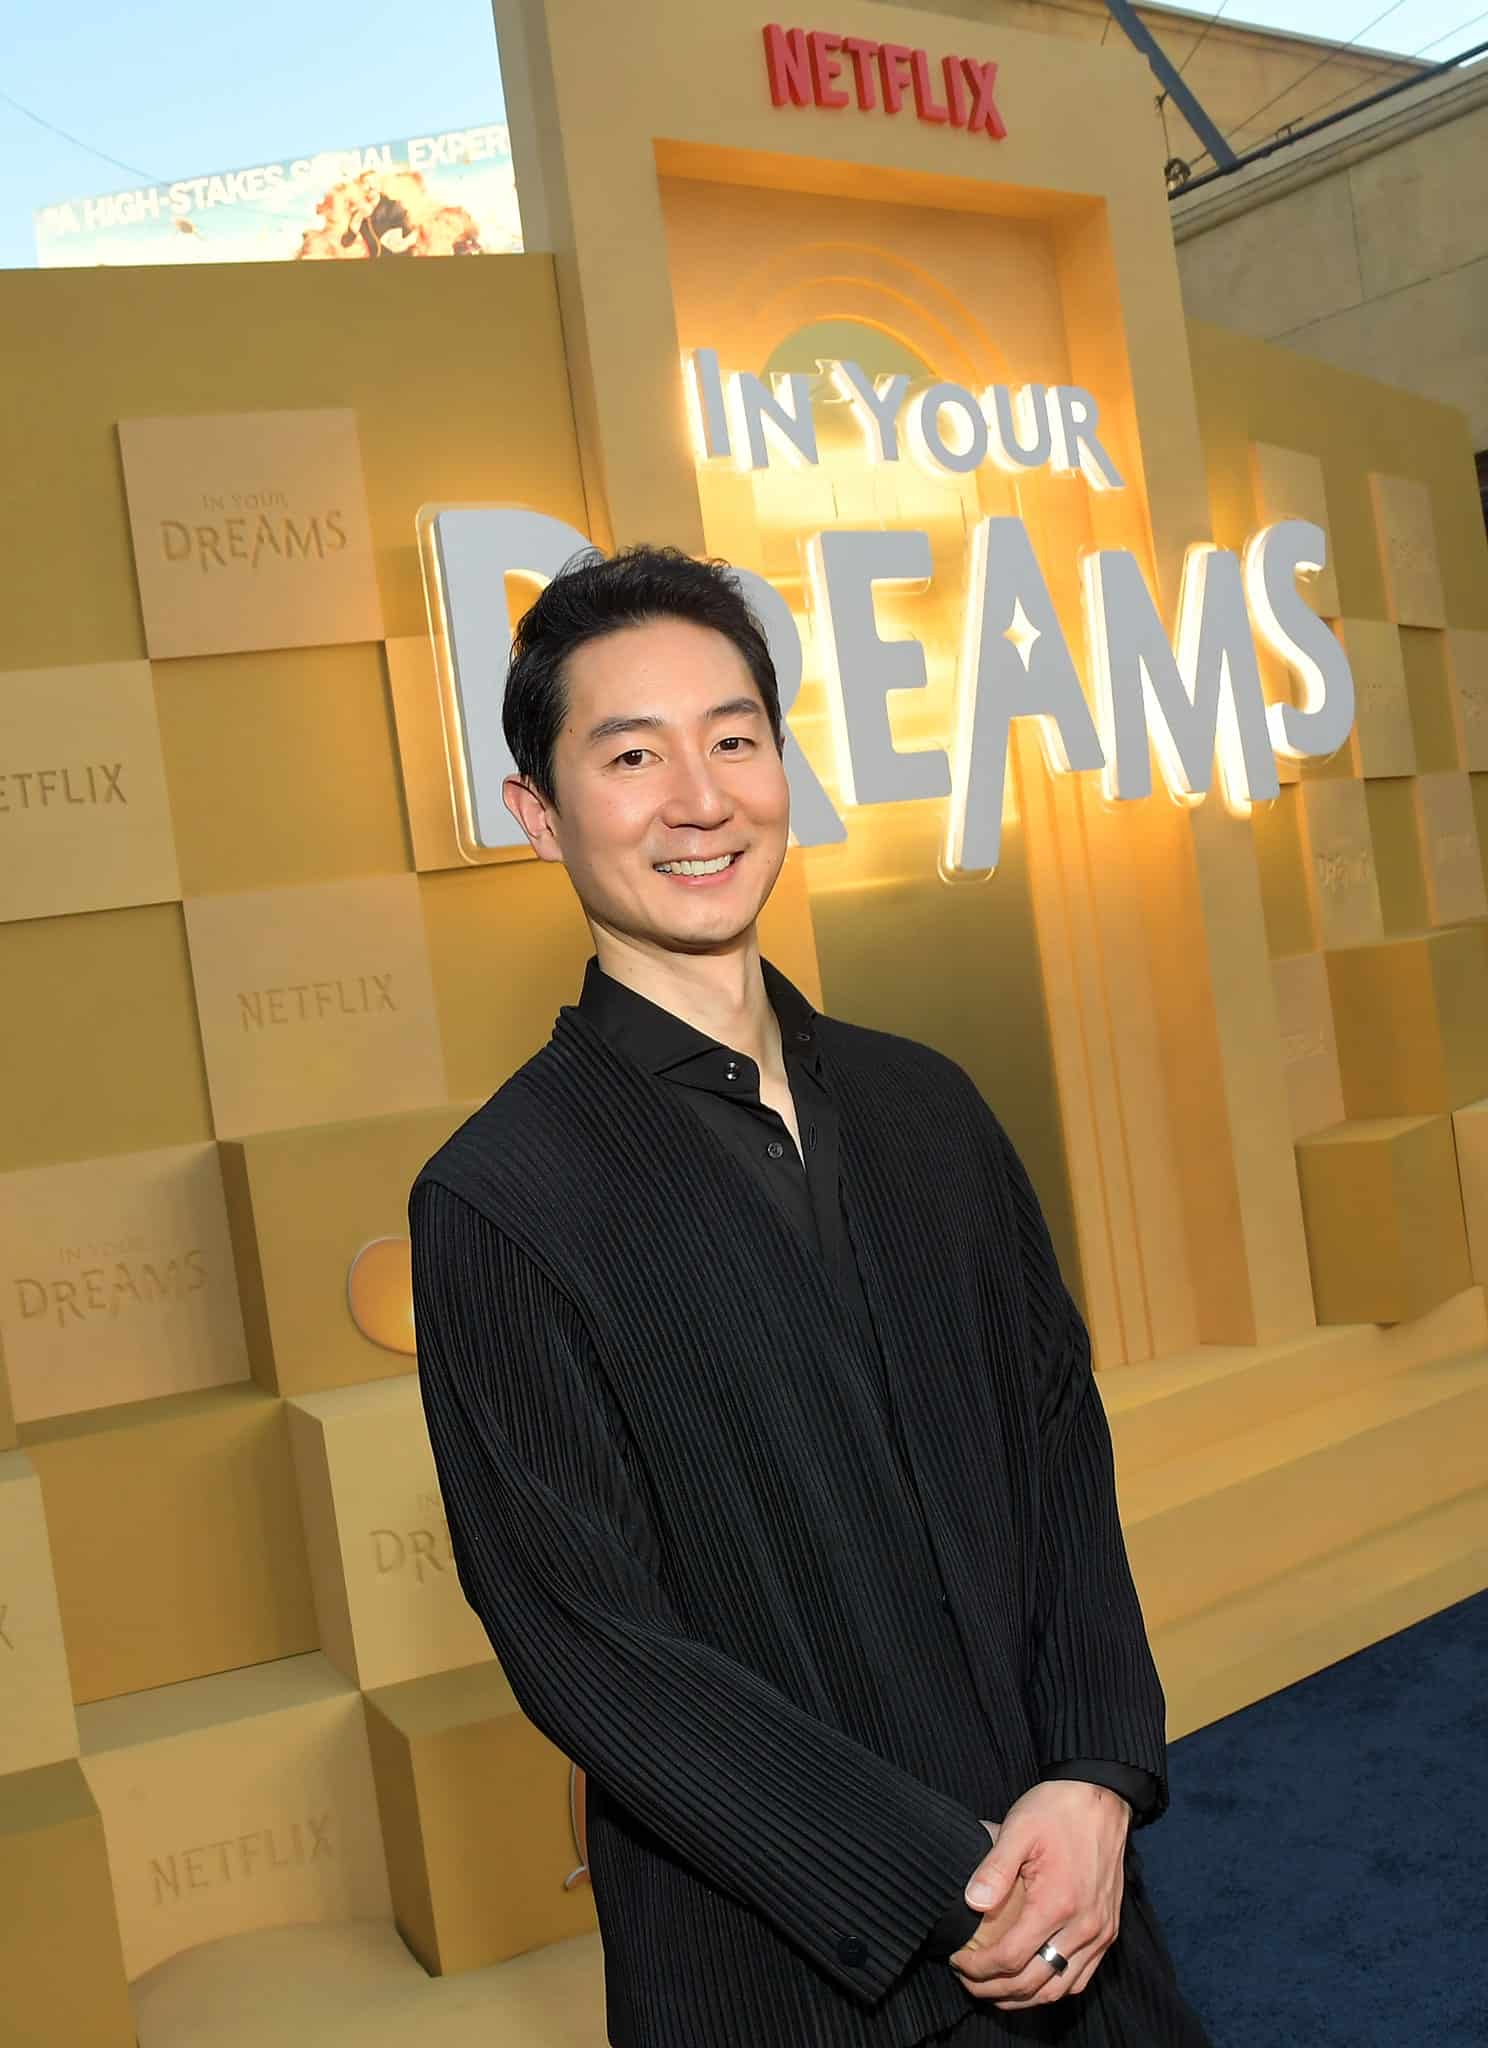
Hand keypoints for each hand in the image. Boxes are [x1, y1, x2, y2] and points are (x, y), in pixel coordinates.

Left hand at [946, 1780, 1129, 2008]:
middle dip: (995, 1990)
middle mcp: (1084, 1927)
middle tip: (967, 1982)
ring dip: (1024, 1998)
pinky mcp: (1108, 1930)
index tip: (956, 1961)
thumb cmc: (1056, 1810)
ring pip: (1060, 1988)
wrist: (1101, 1797)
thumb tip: (972, 1903)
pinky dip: (1054, 1988)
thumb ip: (994, 1867)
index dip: (978, 1969)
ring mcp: (1100, 1932)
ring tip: (994, 1991)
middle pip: (1034, 1983)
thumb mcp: (1018, 1827)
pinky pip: (1080, 1977)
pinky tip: (1033, 1982)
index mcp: (1057, 1904)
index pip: (1010, 1958)